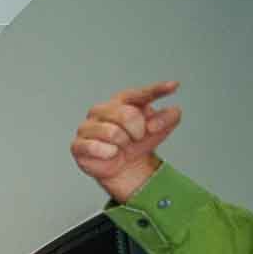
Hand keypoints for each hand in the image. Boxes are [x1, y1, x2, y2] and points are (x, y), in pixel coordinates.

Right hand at [72, 81, 181, 202]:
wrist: (124, 166)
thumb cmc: (138, 142)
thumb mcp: (161, 128)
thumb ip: (170, 117)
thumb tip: (153, 124)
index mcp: (121, 100)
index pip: (140, 94)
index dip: (157, 90)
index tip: (174, 86)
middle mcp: (101, 109)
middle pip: (127, 115)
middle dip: (138, 131)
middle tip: (136, 138)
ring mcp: (86, 126)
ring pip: (113, 133)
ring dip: (123, 144)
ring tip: (121, 146)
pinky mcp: (78, 144)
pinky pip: (95, 147)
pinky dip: (108, 153)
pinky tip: (109, 154)